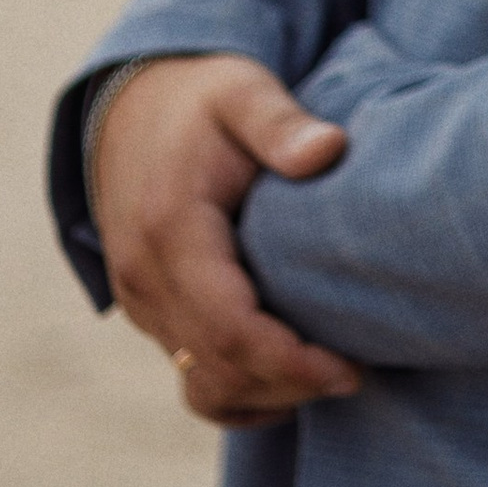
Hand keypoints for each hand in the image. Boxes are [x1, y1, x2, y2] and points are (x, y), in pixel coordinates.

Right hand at [92, 53, 362, 427]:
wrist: (131, 106)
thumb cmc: (202, 100)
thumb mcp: (243, 92)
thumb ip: (281, 122)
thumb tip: (328, 150)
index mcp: (170, 230)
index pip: (229, 328)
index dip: (290, 362)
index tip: (348, 366)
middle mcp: (145, 278)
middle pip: (217, 369)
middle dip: (290, 384)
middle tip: (356, 374)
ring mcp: (140, 300)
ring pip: (202, 382)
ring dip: (267, 393)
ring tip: (330, 376)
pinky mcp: (148, 310)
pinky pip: (189, 374)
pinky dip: (236, 393)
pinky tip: (286, 388)